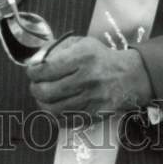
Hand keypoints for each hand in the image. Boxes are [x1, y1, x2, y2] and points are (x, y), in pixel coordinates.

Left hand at [26, 35, 151, 120]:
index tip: (31, 72)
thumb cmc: (101, 58)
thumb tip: (35, 60)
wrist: (131, 76)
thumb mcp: (82, 44)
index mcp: (82, 57)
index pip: (47, 69)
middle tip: (35, 86)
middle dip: (35, 89)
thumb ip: (58, 49)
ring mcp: (92, 98)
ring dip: (42, 104)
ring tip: (41, 98)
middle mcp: (87, 78)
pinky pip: (67, 120)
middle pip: (47, 91)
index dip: (33, 73)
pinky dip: (55, 116)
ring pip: (54, 109)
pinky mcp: (96, 114)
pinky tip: (53, 108)